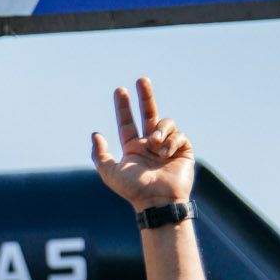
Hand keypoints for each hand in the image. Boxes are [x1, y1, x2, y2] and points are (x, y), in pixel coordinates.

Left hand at [91, 77, 192, 209]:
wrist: (158, 200)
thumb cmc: (133, 189)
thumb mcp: (110, 172)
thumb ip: (100, 154)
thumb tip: (96, 134)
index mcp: (133, 149)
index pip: (127, 123)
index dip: (123, 108)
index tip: (120, 91)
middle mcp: (150, 145)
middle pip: (149, 114)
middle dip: (146, 96)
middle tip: (141, 80)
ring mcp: (168, 146)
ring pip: (165, 123)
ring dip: (159, 130)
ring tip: (155, 144)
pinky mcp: (184, 150)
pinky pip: (179, 135)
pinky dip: (171, 142)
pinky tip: (166, 154)